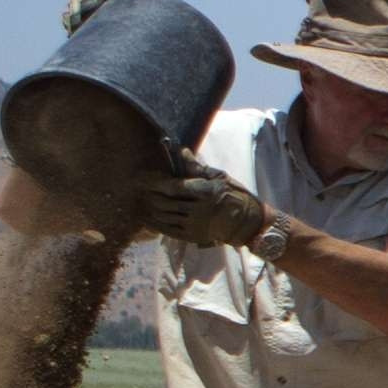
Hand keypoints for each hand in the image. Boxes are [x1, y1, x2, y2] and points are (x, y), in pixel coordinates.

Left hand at [142, 163, 279, 250]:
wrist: (248, 223)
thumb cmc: (235, 195)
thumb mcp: (220, 177)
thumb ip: (197, 168)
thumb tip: (181, 151)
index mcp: (207, 192)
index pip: (174, 187)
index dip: (155, 183)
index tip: (143, 179)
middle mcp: (200, 210)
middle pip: (165, 202)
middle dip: (150, 195)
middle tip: (140, 190)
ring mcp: (196, 225)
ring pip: (164, 216)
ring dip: (150, 209)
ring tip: (142, 202)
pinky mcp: (193, 236)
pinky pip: (168, 230)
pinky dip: (155, 224)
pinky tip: (147, 218)